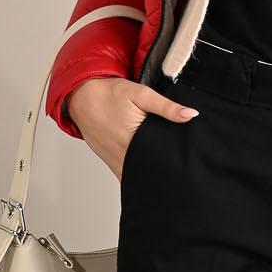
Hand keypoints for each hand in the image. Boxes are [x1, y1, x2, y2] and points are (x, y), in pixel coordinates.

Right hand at [66, 75, 198, 179]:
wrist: (80, 96)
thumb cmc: (109, 94)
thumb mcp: (141, 94)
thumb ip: (166, 107)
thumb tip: (190, 115)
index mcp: (132, 141)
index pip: (159, 161)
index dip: (172, 164)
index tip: (184, 165)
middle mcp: (122, 156)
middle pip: (148, 172)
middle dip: (164, 173)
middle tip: (179, 171)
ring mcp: (114, 161)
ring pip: (136, 177)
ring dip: (150, 176)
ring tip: (166, 174)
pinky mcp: (110, 161)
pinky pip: (126, 175)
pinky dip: (137, 175)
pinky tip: (148, 172)